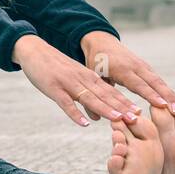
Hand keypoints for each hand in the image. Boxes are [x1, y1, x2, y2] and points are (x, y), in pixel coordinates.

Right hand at [12, 34, 141, 126]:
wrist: (34, 50)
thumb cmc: (55, 68)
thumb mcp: (74, 81)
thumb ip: (86, 98)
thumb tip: (96, 118)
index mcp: (89, 77)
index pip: (111, 92)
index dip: (125, 103)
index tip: (140, 114)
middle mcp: (83, 79)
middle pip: (105, 95)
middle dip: (121, 108)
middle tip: (137, 119)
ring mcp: (68, 83)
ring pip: (90, 98)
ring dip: (104, 109)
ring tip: (118, 120)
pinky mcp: (53, 88)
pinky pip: (66, 102)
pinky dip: (75, 113)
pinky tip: (84, 123)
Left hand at [80, 31, 174, 112]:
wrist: (101, 42)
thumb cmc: (95, 62)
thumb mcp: (92, 77)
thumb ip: (95, 96)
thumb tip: (96, 118)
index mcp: (122, 69)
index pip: (138, 84)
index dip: (150, 95)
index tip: (162, 105)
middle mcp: (135, 66)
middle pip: (154, 82)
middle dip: (167, 96)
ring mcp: (142, 65)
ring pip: (159, 80)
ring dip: (170, 93)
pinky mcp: (145, 67)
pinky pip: (157, 79)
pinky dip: (167, 89)